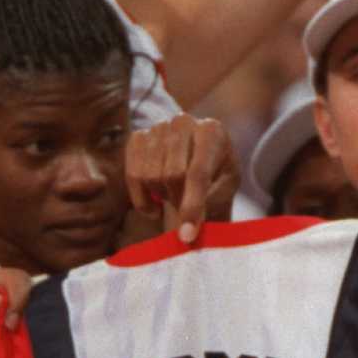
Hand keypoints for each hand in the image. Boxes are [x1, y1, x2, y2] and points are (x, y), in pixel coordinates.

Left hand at [0, 264, 34, 357]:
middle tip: (10, 329)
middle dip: (26, 311)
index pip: (12, 278)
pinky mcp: (16, 350)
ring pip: (37, 321)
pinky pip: (33, 347)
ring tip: (12, 346)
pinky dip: (31, 351)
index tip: (8, 316)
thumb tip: (0, 301)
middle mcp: (3, 304)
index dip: (16, 291)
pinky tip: (19, 356)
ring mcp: (12, 327)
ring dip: (31, 333)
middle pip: (31, 296)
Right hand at [126, 115, 239, 244]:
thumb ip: (208, 204)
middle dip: (178, 200)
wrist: (200, 164)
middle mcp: (184, 122)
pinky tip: (154, 203)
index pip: (198, 172)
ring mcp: (158, 127)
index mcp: (213, 131)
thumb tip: (185, 233)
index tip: (187, 236)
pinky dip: (141, 198)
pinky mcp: (138, 136)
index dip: (192, 206)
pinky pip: (132, 174)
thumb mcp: (224, 189)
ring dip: (162, 196)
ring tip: (174, 196)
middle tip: (186, 208)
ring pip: (151, 176)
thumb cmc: (217, 179)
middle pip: (172, 175)